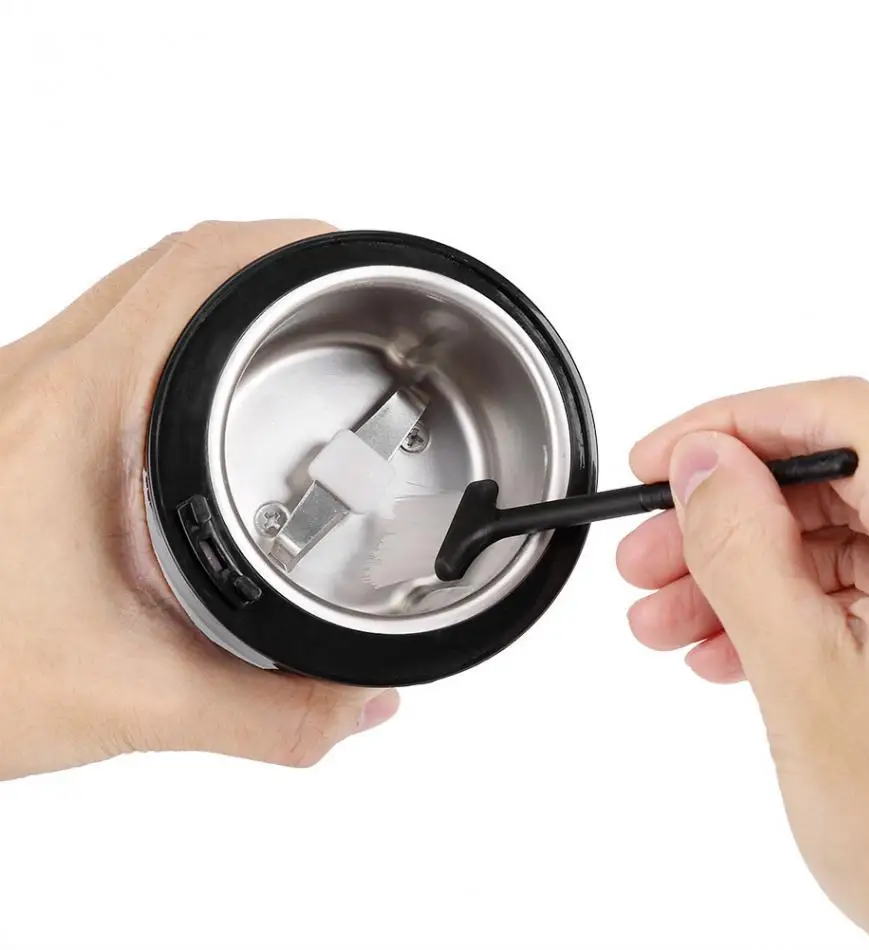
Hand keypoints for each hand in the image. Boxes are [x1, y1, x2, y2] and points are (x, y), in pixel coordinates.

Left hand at [0, 221, 399, 780]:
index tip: (350, 264)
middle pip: (176, 263)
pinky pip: (104, 337)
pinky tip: (198, 408)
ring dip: (218, 298)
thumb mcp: (122, 699)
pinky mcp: (10, 420)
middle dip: (272, 266)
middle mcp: (41, 382)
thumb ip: (265, 714)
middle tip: (334, 303)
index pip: (201, 273)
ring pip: (135, 293)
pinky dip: (172, 341)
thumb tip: (360, 707)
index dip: (292, 247)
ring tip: (284, 344)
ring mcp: (17, 392)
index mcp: (78, 416)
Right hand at [617, 378, 868, 948]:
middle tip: (646, 555)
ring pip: (820, 540)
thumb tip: (702, 466)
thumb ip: (743, 551)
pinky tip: (719, 650)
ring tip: (664, 619)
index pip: (834, 416)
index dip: (731, 424)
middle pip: (819, 480)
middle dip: (717, 516)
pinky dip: (769, 613)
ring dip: (731, 573)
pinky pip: (839, 594)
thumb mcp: (803, 675)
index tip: (662, 461)